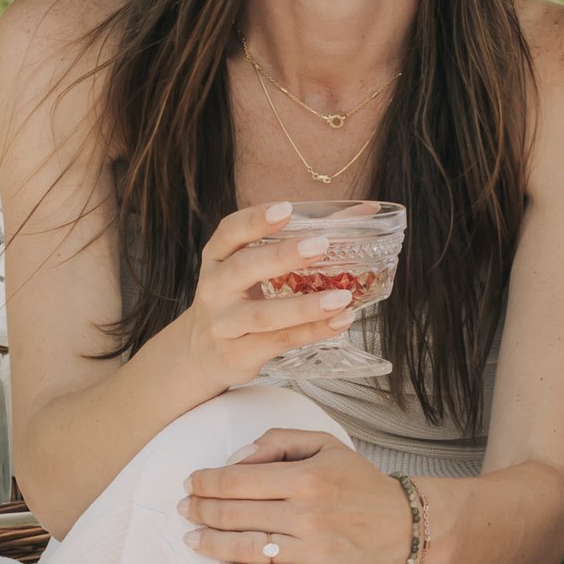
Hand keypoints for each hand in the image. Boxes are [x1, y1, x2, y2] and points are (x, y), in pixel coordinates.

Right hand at [173, 202, 360, 393]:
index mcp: (217, 258)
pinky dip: (310, 332)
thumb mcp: (252, 268)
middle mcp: (214, 289)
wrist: (199, 355)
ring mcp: (223, 324)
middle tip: (320, 246)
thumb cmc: (237, 300)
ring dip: (305, 307)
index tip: (286, 209)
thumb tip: (365, 214)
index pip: (230, 232)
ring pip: (264, 315)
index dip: (255, 220)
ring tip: (342, 298)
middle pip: (243, 268)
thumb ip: (302, 238)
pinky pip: (277, 342)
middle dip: (282, 256)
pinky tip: (338, 323)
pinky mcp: (237, 354)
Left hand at [182, 429, 418, 563]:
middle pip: (235, 515)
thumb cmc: (361, 485)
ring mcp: (318, 552)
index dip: (205, 483)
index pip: (237, 480)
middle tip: (187, 512)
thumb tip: (236, 459)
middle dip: (201, 513)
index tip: (191, 485)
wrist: (409, 525)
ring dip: (212, 545)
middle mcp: (309, 514)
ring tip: (194, 541)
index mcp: (307, 477)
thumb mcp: (327, 445)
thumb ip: (279, 441)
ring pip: (248, 550)